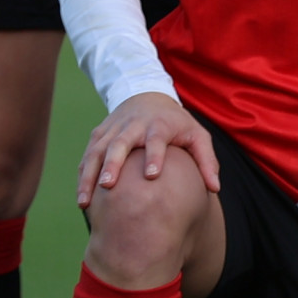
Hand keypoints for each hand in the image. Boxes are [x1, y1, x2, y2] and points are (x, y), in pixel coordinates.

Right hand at [79, 92, 221, 213]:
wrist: (147, 96)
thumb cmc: (177, 123)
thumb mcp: (197, 135)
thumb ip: (207, 160)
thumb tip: (215, 189)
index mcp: (159, 125)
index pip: (156, 140)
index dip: (154, 156)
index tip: (152, 176)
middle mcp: (133, 126)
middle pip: (120, 143)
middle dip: (113, 164)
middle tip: (108, 185)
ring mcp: (113, 130)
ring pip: (97, 151)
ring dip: (90, 175)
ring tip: (85, 201)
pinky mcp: (98, 134)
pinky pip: (87, 155)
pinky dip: (83, 174)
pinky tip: (81, 196)